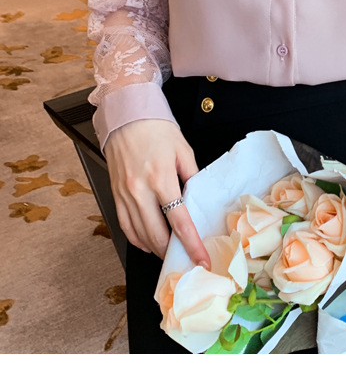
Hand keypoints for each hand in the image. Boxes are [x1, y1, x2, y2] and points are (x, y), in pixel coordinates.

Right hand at [104, 119, 209, 268]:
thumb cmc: (155, 129)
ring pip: (139, 235)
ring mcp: (124, 195)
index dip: (192, 244)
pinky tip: (148, 241)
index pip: (179, 221)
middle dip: (173, 252)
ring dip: (155, 249)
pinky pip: (125, 226)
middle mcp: (139, 191)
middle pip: (156, 235)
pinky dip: (138, 239)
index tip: (201, 258)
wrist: (126, 116)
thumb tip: (198, 199)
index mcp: (161, 178)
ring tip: (170, 252)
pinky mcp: (115, 195)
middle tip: (187, 258)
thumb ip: (192, 176)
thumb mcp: (183, 150)